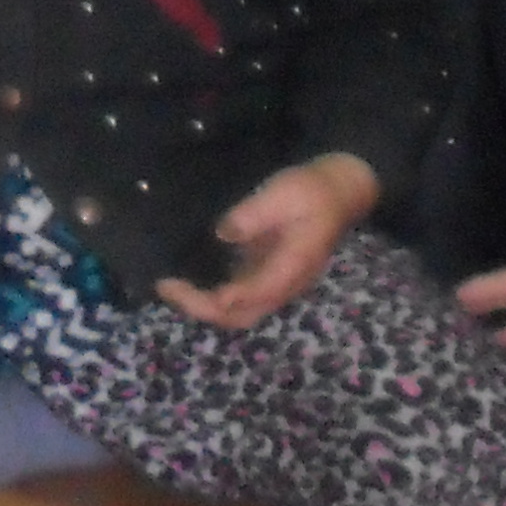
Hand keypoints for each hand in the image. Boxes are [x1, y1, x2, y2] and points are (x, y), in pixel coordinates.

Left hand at [158, 156, 376, 330]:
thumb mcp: (284, 192)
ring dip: (203, 305)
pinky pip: (236, 297)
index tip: (193, 288)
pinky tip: (187, 279)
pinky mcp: (265, 275)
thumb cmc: (311, 191)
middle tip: (167, 287)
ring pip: (237, 311)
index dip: (226, 297)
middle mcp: (283, 285)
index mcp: (292, 267)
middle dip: (202, 307)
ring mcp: (274, 283)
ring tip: (169, 287)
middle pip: (242, 314)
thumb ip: (254, 214)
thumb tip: (224, 232)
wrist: (339, 193)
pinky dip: (210, 295)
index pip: (257, 292)